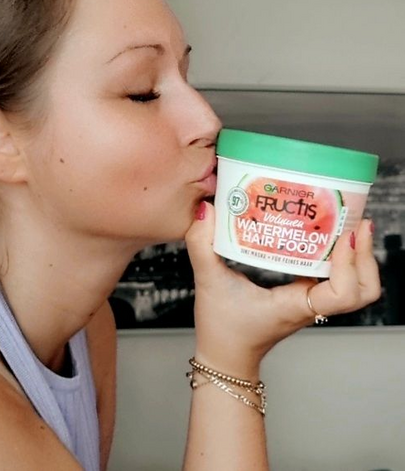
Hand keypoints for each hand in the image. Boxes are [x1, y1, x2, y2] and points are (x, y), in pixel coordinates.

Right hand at [185, 201, 380, 378]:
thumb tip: (207, 210)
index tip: (345, 236)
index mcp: (295, 305)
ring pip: (357, 287)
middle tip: (357, 222)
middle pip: (363, 289)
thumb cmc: (222, 330)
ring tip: (352, 224)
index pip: (342, 294)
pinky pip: (339, 280)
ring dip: (360, 258)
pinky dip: (344, 259)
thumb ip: (202, 246)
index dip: (350, 265)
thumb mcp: (208, 283)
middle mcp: (311, 305)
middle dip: (366, 256)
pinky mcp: (307, 296)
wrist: (226, 358)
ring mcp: (312, 302)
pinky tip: (330, 234)